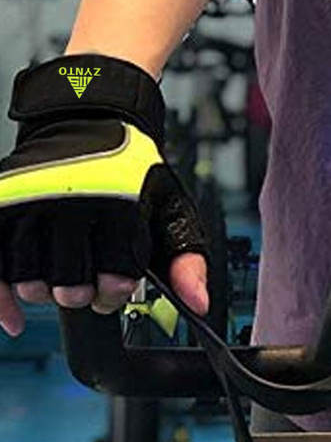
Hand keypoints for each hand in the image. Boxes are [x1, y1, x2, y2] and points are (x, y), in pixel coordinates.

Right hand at [0, 54, 209, 336]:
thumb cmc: (132, 173)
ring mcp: (29, 204)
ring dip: (48, 292)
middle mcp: (71, 201)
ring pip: (30, 284)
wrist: (91, 122)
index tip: (117, 285)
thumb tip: (199, 303)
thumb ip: (189, 259)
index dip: (116, 292)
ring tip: (65, 275)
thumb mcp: (171, 210)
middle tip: (91, 281)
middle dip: (85, 294)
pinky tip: (14, 319)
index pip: (115, 279)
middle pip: (70, 289)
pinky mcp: (0, 206)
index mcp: (119, 202)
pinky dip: (1, 302)